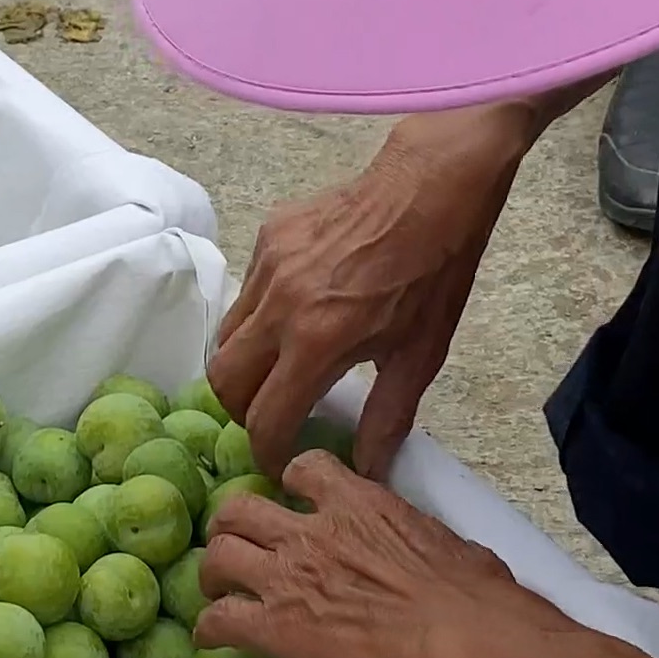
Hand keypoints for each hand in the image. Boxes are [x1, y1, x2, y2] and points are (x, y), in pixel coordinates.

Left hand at [195, 451, 567, 657]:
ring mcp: (288, 577)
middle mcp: (312, 530)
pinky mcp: (277, 627)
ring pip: (218, 556)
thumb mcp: (446, 542)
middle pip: (240, 509)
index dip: (290, 484)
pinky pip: (220, 620)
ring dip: (213, 573)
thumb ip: (419, 537)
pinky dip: (209, 629)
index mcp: (359, 502)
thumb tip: (433, 552)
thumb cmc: (474, 594)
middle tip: (238, 547)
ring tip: (217, 591)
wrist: (463, 639)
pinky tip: (210, 640)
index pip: (305, 469)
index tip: (293, 502)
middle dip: (232, 526)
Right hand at [211, 90, 584, 478]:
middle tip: (273, 418)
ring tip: (279, 370)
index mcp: (318, 340)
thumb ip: (387, 417)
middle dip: (242, 412)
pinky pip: (246, 294)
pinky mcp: (267, 236)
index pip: (266, 418)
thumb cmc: (434, 273)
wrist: (431, 187)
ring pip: (226, 336)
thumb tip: (367, 470)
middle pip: (224, 382)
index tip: (280, 463)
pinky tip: (296, 314)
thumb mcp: (421, 354)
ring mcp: (267, 266)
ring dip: (245, 365)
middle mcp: (280, 305)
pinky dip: (259, 317)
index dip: (268, 453)